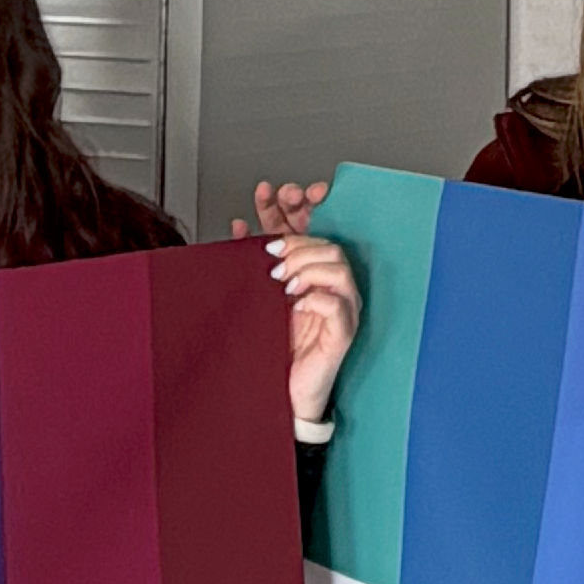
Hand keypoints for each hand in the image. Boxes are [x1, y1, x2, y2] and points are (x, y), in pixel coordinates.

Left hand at [243, 186, 359, 431]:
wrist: (279, 393)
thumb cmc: (273, 347)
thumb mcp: (258, 295)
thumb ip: (253, 261)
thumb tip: (241, 225)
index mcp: (312, 273)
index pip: (314, 227)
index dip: (299, 204)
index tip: (273, 190)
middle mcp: (331, 287)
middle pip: (329, 244)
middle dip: (298, 239)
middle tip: (271, 252)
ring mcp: (341, 309)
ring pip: (339, 267)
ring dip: (306, 266)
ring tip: (281, 280)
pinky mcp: (342, 333)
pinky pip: (338, 304)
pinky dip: (314, 297)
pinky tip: (293, 302)